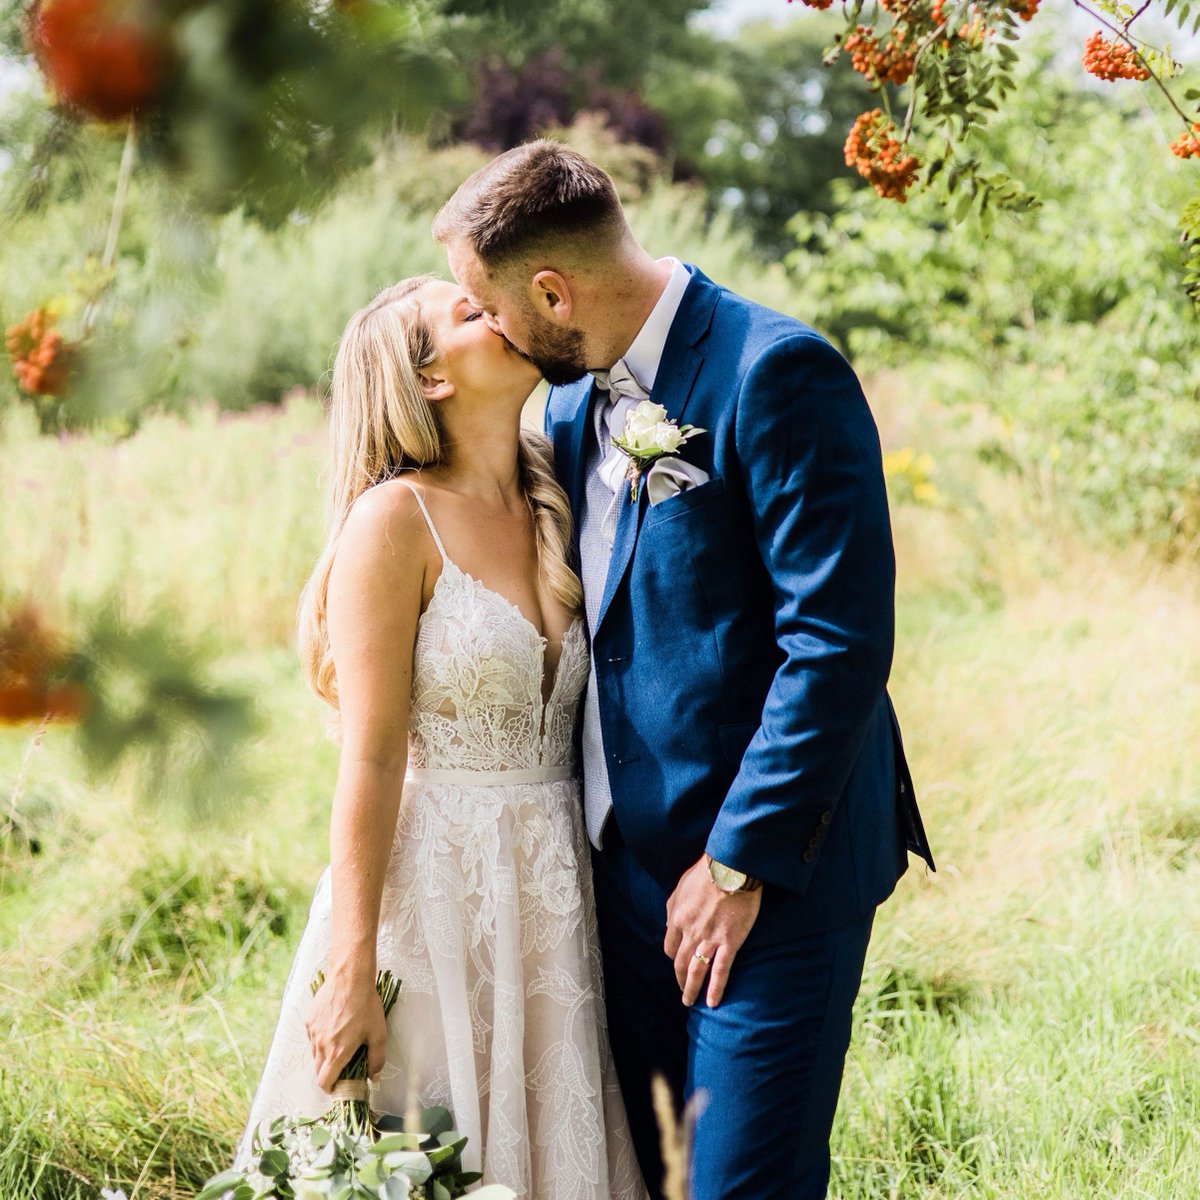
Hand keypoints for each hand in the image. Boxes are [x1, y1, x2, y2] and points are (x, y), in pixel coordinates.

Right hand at [303, 964, 386, 1091]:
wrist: (350, 978)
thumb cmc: (366, 1005)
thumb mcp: (378, 1033)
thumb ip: (376, 1059)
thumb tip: (374, 1077)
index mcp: (337, 1053)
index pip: (324, 1082)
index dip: (330, 1088)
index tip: (339, 1085)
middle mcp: (320, 1046)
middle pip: (318, 1070)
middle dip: (328, 1072)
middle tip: (342, 1064)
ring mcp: (313, 1032)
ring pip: (314, 1053)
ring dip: (324, 1055)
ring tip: (340, 1041)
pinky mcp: (309, 1020)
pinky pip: (312, 1037)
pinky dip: (320, 1038)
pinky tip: (334, 1026)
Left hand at [664, 856, 761, 1008]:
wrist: (731, 867)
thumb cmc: (707, 871)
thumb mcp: (682, 886)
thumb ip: (675, 906)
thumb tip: (671, 921)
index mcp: (677, 917)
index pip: (670, 946)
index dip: (674, 957)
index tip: (679, 962)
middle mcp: (689, 931)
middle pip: (679, 962)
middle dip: (679, 979)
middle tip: (682, 990)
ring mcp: (708, 939)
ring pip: (696, 971)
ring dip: (691, 990)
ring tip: (690, 1002)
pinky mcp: (729, 942)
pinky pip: (720, 971)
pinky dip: (715, 989)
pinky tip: (712, 1002)